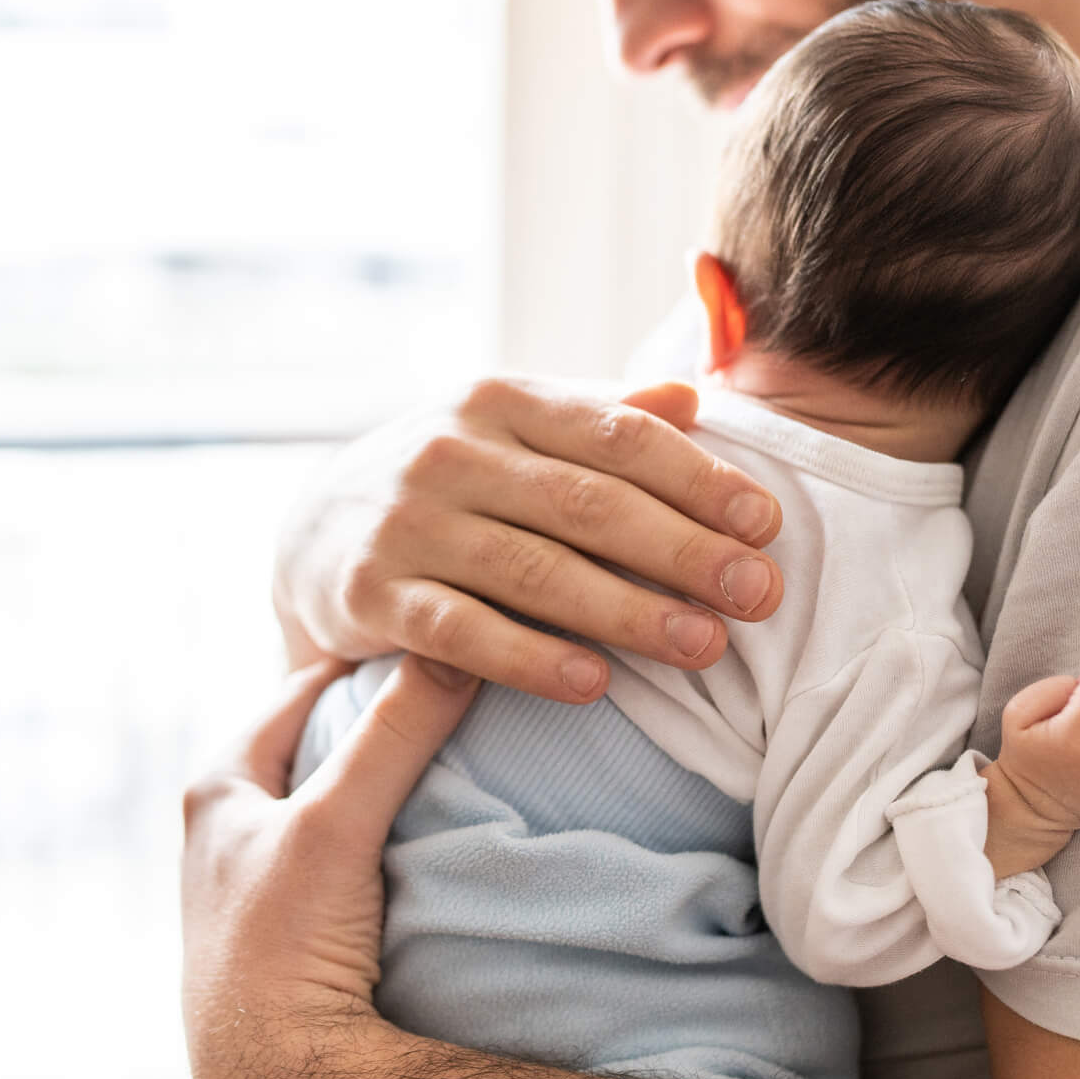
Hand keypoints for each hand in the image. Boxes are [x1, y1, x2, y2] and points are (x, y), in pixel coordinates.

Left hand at [180, 655, 479, 1078]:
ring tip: (453, 761)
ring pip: (333, 805)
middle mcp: (226, 830)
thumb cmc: (283, 945)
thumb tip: (455, 650)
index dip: (367, 662)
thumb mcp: (336, 824)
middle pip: (317, 744)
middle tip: (456, 694)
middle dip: (379, 720)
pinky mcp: (290, 932)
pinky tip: (426, 843)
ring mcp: (258, 884)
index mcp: (217, 788)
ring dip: (383, 784)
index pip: (302, 690)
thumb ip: (393, 736)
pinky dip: (383, 840)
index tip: (436, 639)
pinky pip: (347, 859)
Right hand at [273, 376, 785, 703]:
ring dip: (626, 611)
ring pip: (533, 570)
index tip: (766, 524)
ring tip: (703, 647)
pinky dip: (528, 659)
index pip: (617, 436)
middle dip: (683, 550)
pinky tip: (593, 684)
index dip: (698, 480)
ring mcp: (406, 523)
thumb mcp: (515, 433)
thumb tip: (695, 394)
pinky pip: (460, 631)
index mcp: (502, 401)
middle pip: (587, 504)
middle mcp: (450, 451)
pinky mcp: (369, 595)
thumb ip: (602, 417)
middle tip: (759, 594)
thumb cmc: (452, 486)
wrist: (313, 534)